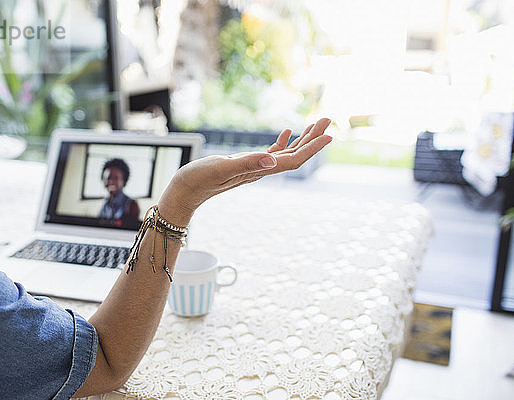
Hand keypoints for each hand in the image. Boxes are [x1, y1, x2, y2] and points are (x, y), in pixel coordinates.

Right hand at [158, 118, 332, 224]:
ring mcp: (253, 168)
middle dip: (313, 139)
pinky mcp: (243, 164)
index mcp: (257, 170)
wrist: (184, 192)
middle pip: (294, 156)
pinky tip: (287, 132)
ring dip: (302, 139)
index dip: (312, 148)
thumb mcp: (221, 167)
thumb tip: (273, 159)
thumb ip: (246, 163)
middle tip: (328, 119)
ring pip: (285, 154)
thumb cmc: (198, 180)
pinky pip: (269, 153)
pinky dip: (282, 142)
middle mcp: (260, 170)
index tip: (329, 135)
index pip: (292, 160)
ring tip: (315, 124)